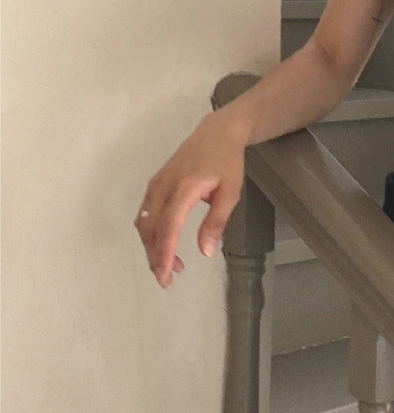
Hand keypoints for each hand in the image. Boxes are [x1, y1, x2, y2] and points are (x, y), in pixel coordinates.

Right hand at [136, 126, 245, 286]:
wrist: (215, 133)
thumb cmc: (226, 162)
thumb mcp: (230, 192)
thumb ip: (216, 222)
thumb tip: (204, 252)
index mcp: (184, 188)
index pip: (168, 227)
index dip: (164, 253)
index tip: (165, 275)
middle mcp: (164, 187)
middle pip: (151, 229)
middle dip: (155, 257)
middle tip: (167, 280)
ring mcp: (156, 185)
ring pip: (144, 224)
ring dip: (151, 247)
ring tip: (170, 266)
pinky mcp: (154, 185)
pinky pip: (145, 214)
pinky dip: (150, 234)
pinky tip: (163, 245)